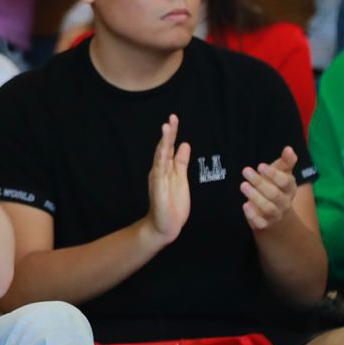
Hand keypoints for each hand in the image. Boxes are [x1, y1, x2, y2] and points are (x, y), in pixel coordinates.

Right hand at [142, 115, 194, 247]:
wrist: (164, 226)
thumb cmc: (173, 205)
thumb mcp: (181, 179)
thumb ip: (181, 162)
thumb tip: (185, 144)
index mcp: (167, 168)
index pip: (169, 147)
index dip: (172, 133)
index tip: (174, 119)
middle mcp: (160, 171)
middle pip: (164, 148)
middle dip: (168, 133)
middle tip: (172, 118)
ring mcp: (157, 178)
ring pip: (161, 156)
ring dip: (164, 142)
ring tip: (166, 128)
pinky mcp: (157, 187)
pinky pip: (159, 171)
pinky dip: (161, 160)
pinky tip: (163, 150)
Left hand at [241, 147, 300, 231]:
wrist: (274, 213)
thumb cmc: (276, 187)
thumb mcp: (281, 173)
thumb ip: (286, 161)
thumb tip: (289, 148)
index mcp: (290, 188)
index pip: (285, 182)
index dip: (273, 174)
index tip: (260, 166)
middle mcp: (285, 202)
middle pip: (274, 194)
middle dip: (260, 183)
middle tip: (246, 171)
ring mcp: (275, 214)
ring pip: (268, 208)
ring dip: (255, 197)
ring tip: (243, 185)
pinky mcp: (265, 224)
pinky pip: (260, 223)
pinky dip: (252, 216)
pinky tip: (244, 205)